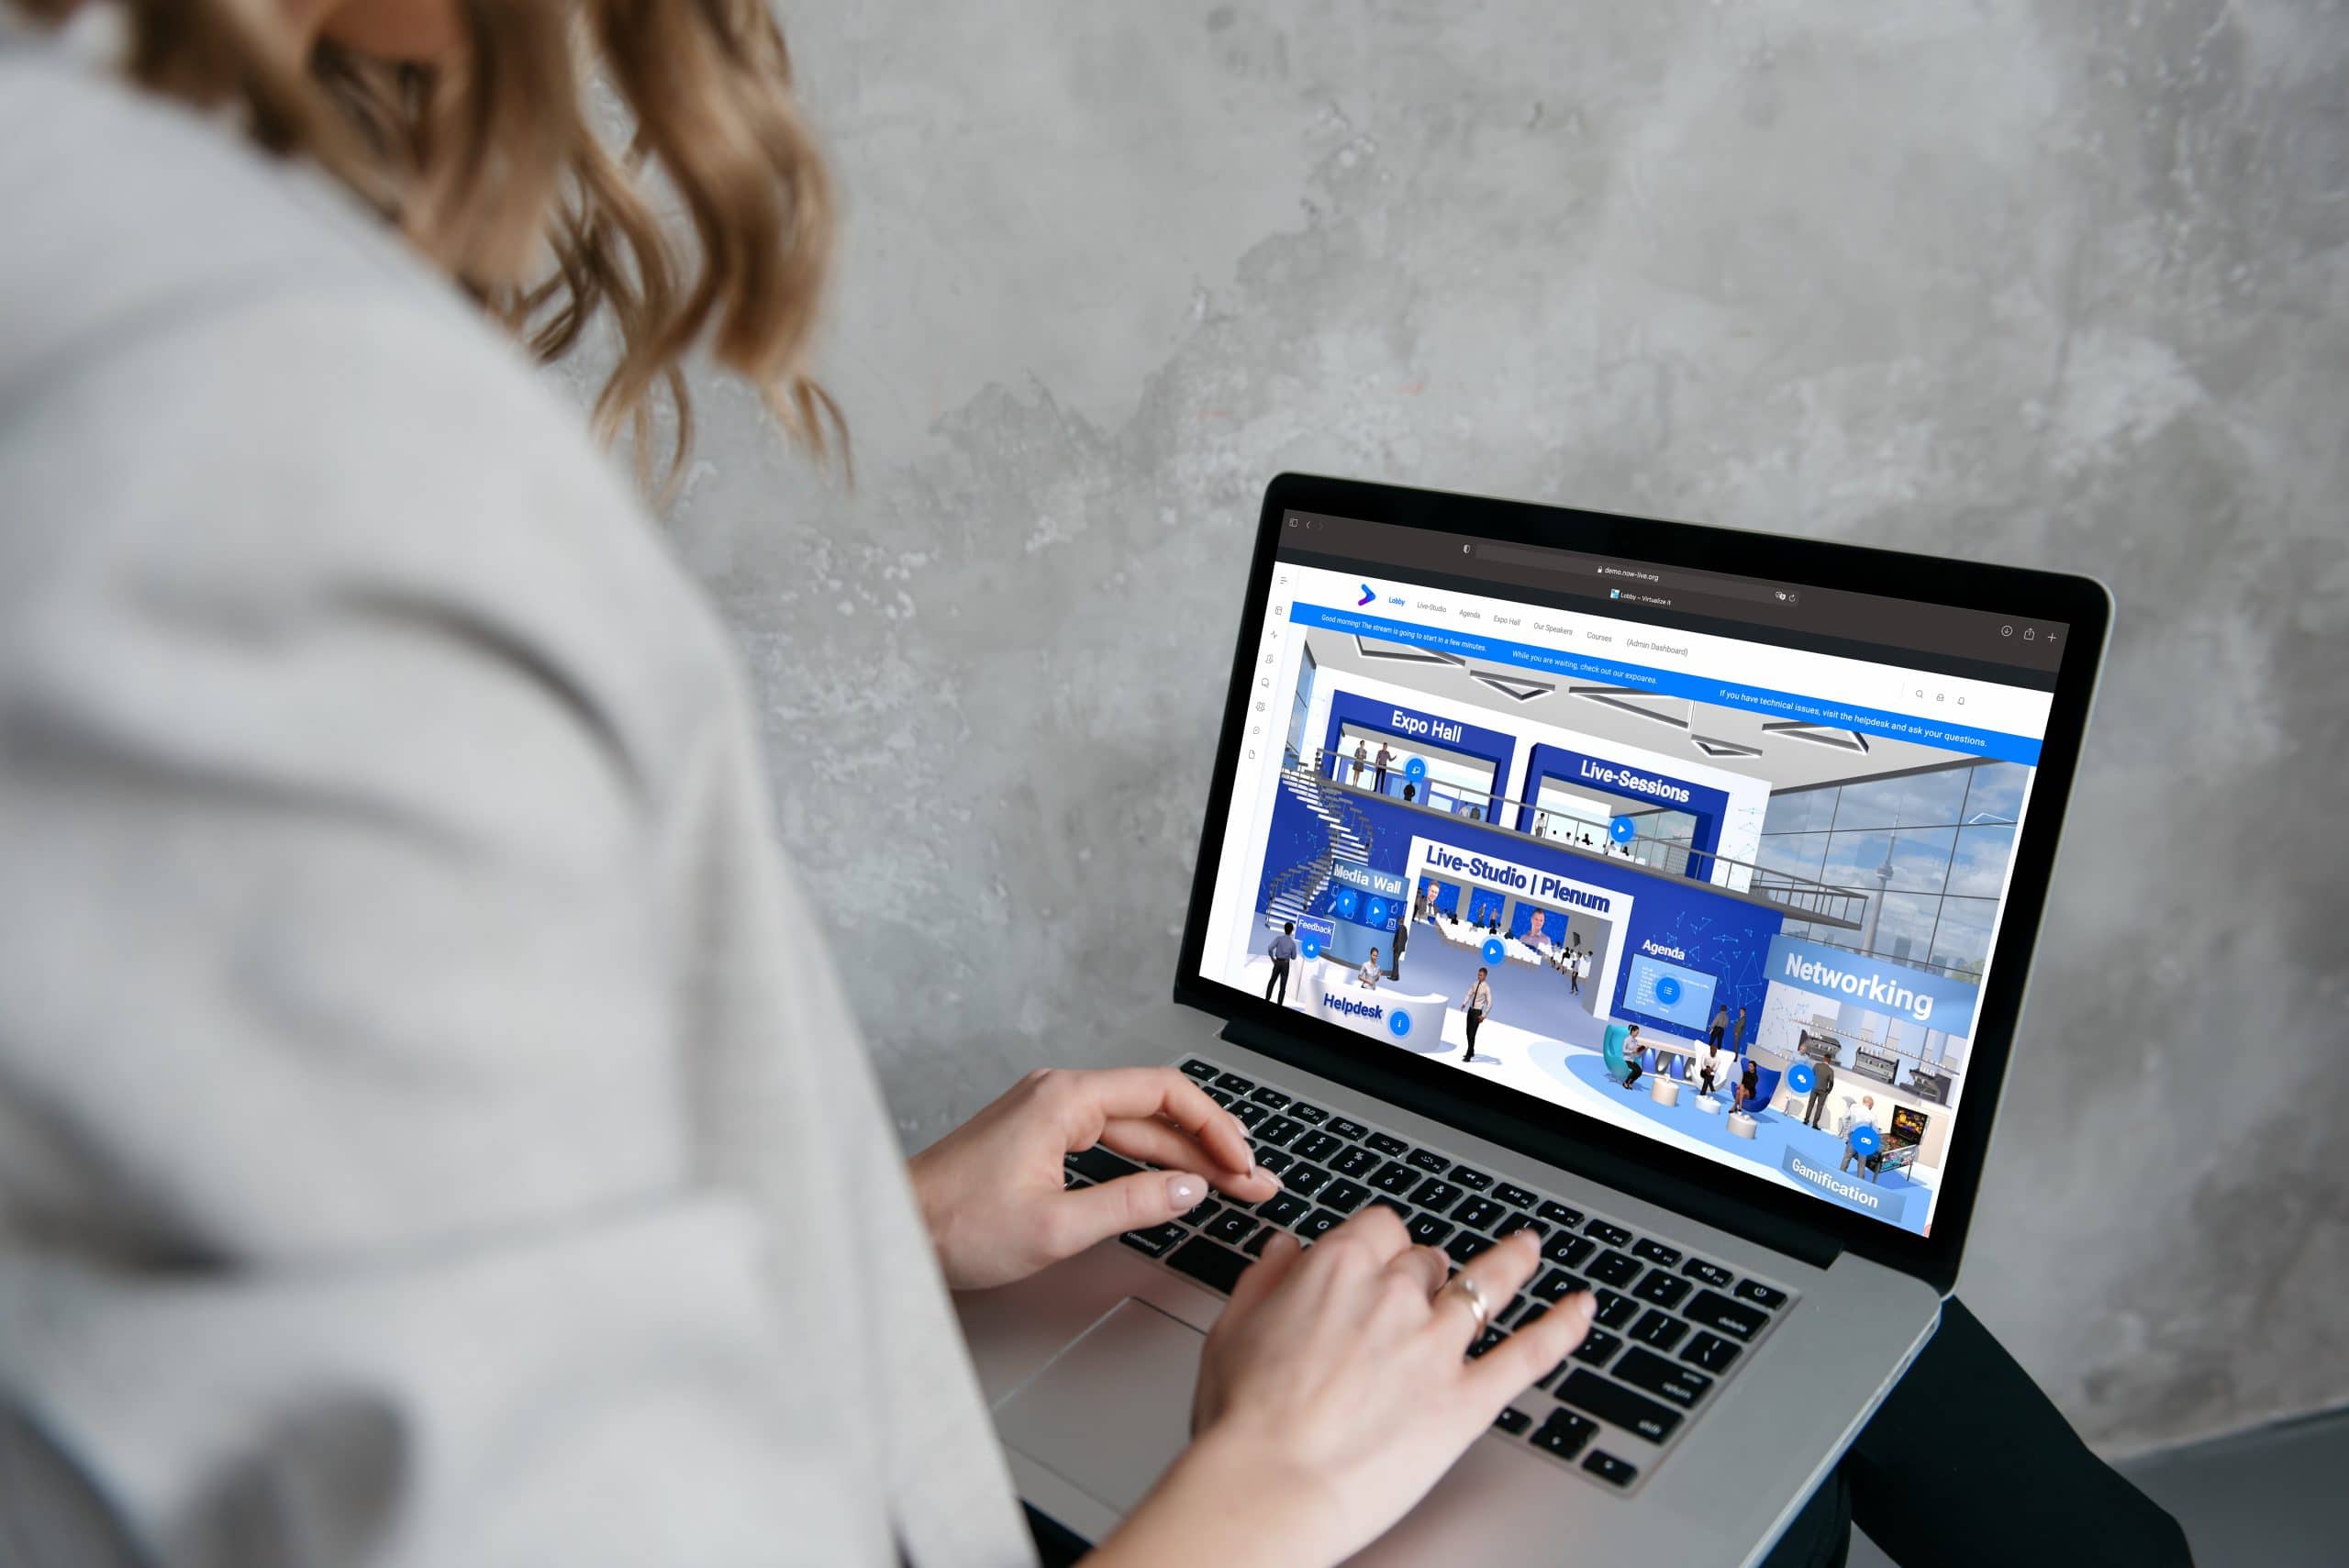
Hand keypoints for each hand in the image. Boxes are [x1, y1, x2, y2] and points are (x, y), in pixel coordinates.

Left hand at [909, 1066, 1280, 1290]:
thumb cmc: (956, 1224)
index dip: (1215, 1128)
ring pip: (1134, 1126)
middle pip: (1155, 1109)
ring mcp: (1048, 1112)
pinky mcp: (1039, 1135)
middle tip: (1251, 1182)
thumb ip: (1132, 1204)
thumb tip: (1189, 1190)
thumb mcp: (1057, 1227)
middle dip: (1210, 1146)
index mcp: (1065, 1099)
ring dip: (1183, 1155)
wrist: (898, 1228)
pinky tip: (1171, 1182)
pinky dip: (1147, 1160)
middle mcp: (1058, 1093)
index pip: (1165, 1093)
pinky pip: (1109, 1138)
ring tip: (1227, 1184)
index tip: (1242, 1164)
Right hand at [1095, 1217, 1595, 1567]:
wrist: (1270, 1485)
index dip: (1380, 1246)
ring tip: (1528, 1249)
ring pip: (1488, 1285)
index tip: (1378, 1260)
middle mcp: (1393, 1295)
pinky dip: (1562, 1327)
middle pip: (1426, 1261)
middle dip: (1425, 1274)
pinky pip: (1528, 1352)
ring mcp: (1437, 1344)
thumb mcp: (1232, 1329)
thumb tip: (1285, 1248)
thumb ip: (1265, 1279)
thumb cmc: (1243, 1421)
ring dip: (1512, 1262)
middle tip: (1419, 1296)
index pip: (1378, 1228)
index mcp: (1336, 1269)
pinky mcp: (1468, 1398)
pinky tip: (1582, 1309)